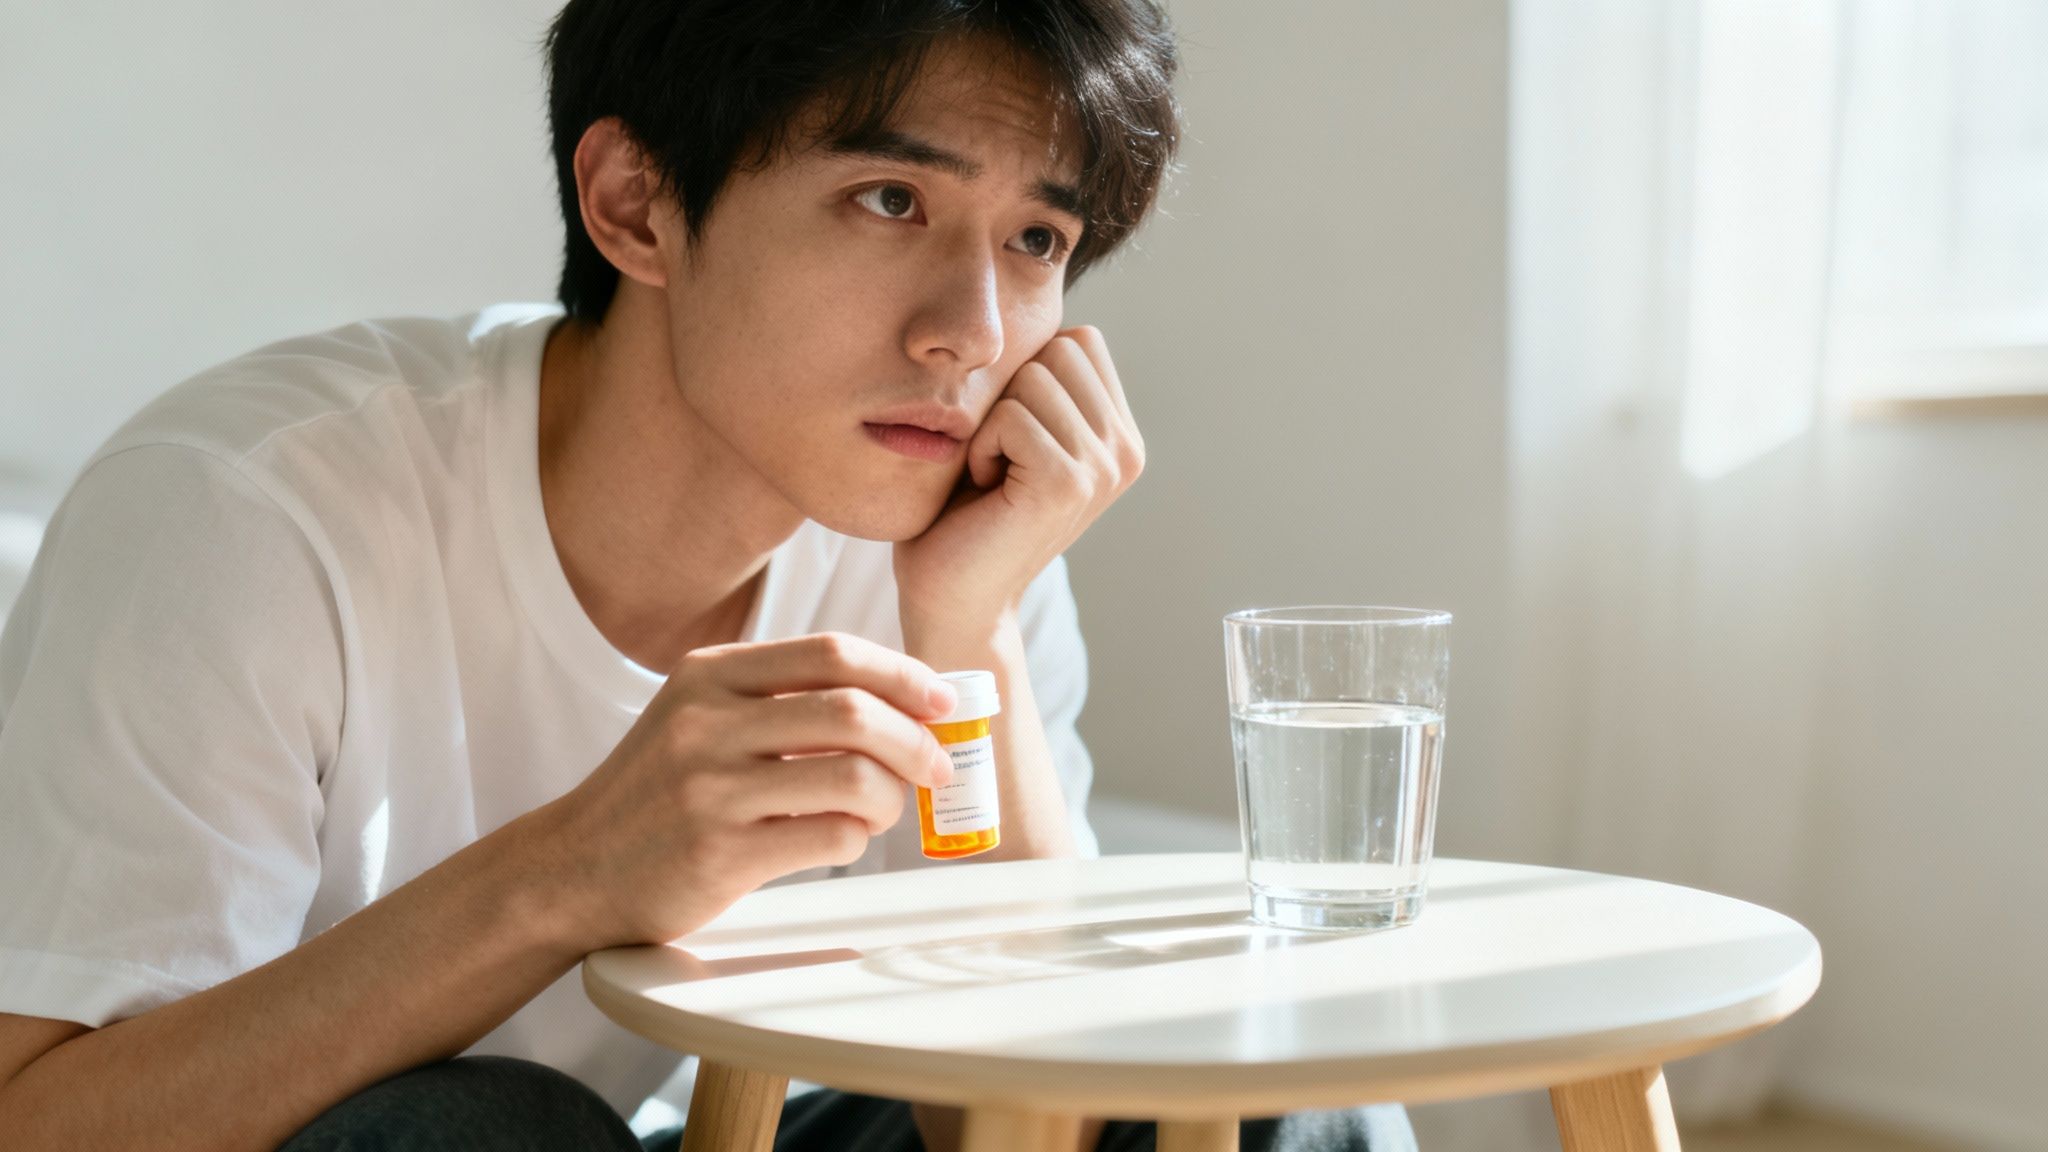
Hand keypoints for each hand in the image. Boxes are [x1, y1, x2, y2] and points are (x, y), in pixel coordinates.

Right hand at [539, 633, 957, 949]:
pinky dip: (858, 838)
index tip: (941, 701)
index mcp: (709, 674)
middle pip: (853, 711)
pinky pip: (832, 836)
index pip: (832, 652)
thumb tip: (902, 700)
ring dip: (891, 796)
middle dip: (915, 739)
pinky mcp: (721, 854)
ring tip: (883, 809)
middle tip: (936, 765)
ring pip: (853, 776)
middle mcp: (706, 722)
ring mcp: (710, 789)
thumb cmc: (661, 792)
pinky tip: (843, 838)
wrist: (576, 868)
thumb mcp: (700, 717)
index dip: (903, 674)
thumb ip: (780, 698)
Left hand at [893, 326, 1143, 635]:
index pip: (1079, 339)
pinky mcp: (1069, 484)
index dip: (1028, 375)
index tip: (1011, 438)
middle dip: (1009, 394)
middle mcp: (1125, 451)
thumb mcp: (1016, 432)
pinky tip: (983, 489)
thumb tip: (1028, 298)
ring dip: (991, 423)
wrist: (953, 597)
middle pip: (1058, 349)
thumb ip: (1044, 382)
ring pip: (1033, 378)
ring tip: (991, 475)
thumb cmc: (965, 512)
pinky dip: (981, 447)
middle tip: (998, 457)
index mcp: (1120, 434)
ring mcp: (1104, 469)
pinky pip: (1011, 416)